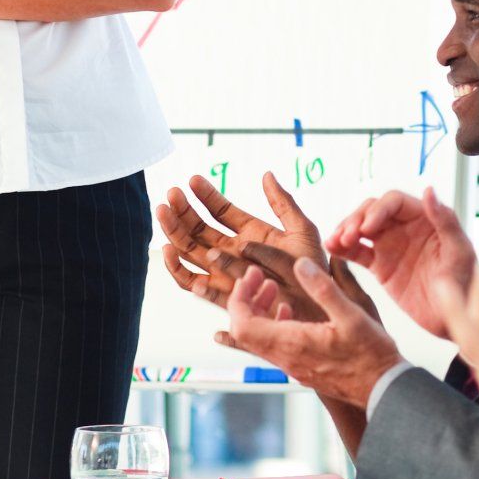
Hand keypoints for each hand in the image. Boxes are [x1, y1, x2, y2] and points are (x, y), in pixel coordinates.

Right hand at [156, 172, 325, 313]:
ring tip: (164, 212)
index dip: (206, 195)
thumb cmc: (311, 269)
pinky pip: (191, 283)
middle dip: (182, 211)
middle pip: (198, 229)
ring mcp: (224, 272)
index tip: (192, 180)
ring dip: (173, 232)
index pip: (220, 210)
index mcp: (249, 233)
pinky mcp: (219, 294)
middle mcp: (232, 251)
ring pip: (190, 251)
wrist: (314, 304)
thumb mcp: (301, 229)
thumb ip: (283, 203)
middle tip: (171, 193)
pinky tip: (169, 251)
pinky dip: (177, 269)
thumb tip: (267, 174)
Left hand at [217, 258, 403, 409]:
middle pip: (244, 332)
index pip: (243, 324)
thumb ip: (323, 287)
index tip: (251, 275)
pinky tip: (289, 311)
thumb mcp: (351, 314)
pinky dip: (272, 324)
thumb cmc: (371, 355)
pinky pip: (273, 346)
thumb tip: (300, 264)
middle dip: (245, 301)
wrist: (384, 389)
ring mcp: (292, 366)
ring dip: (258, 312)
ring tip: (272, 289)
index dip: (239, 298)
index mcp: (292, 343)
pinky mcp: (302, 368)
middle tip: (258, 277)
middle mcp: (286, 358)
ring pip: (258, 339)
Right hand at [327, 186, 477, 339]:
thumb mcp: (460, 251)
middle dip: (356, 219)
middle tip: (347, 236)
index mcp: (425, 218)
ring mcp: (390, 246)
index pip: (394, 202)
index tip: (367, 228)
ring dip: (345, 230)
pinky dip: (342, 249)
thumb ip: (446, 221)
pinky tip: (331, 249)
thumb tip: (428, 190)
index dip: (377, 210)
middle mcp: (405, 228)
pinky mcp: (380, 267)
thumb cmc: (465, 282)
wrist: (457, 318)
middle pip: (372, 211)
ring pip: (360, 229)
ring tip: (335, 242)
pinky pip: (357, 253)